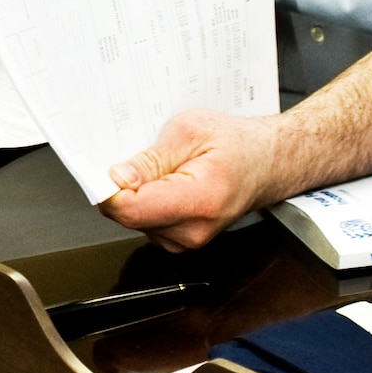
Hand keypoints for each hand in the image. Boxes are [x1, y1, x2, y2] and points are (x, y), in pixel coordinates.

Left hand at [99, 110, 279, 251]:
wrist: (267, 163)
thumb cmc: (238, 145)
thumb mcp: (190, 131)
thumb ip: (151, 158)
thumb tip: (118, 178)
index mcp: (199, 201)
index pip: (132, 210)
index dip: (110, 188)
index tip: (104, 167)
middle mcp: (192, 231)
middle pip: (128, 216)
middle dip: (123, 186)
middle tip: (137, 156)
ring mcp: (186, 240)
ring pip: (133, 219)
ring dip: (135, 192)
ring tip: (162, 166)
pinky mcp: (179, 240)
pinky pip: (144, 221)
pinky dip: (145, 199)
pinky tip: (164, 180)